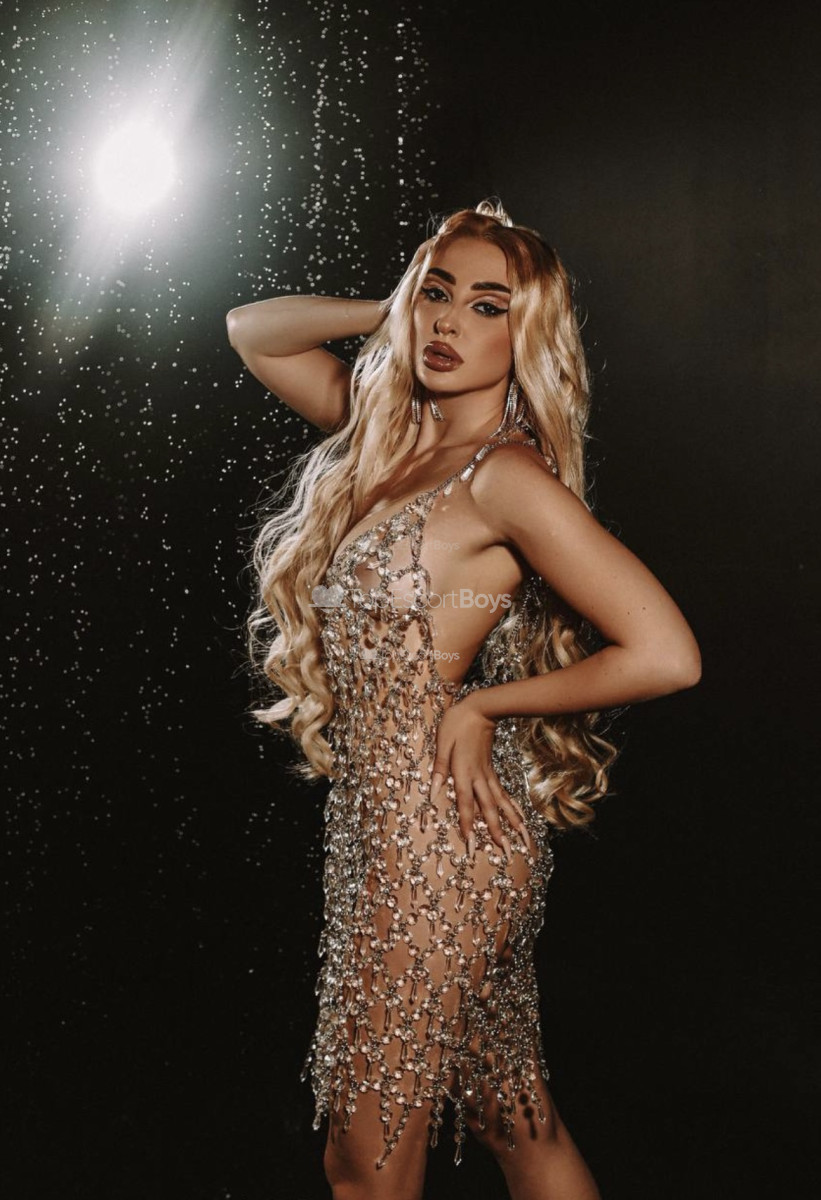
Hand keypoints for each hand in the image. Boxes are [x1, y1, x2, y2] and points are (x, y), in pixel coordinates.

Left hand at [429, 695, 532, 859]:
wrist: (481, 708)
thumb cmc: (457, 723)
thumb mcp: (442, 742)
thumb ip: (439, 767)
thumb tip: (432, 791)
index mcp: (463, 771)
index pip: (465, 802)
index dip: (468, 823)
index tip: (471, 843)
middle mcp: (479, 777)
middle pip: (489, 809)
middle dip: (497, 832)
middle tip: (506, 853)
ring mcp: (488, 775)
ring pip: (501, 804)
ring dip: (512, 824)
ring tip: (524, 842)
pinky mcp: (492, 772)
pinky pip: (504, 794)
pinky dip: (513, 808)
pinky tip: (521, 820)